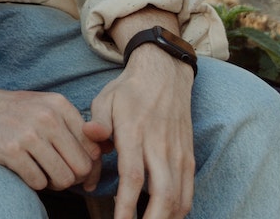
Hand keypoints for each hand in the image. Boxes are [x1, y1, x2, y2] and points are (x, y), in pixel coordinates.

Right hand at [0, 60, 100, 191]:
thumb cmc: (9, 110)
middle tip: (57, 175)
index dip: (89, 167)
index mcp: (59, 105)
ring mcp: (28, 134)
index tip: (79, 174)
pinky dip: (34, 183)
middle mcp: (47, 117)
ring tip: (40, 173)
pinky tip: (23, 170)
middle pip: (81, 167)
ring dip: (54, 183)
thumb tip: (103, 155)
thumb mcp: (43, 106)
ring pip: (63, 178)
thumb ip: (72, 126)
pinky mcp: (10, 151)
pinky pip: (38, 182)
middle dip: (72, 178)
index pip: (93, 148)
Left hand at [87, 47, 195, 218]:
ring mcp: (178, 154)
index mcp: (135, 134)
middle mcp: (160, 147)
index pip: (133, 178)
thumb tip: (91, 139)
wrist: (164, 75)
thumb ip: (97, 123)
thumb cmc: (128, 91)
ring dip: (166, 218)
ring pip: (179, 197)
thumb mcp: (105, 99)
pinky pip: (188, 191)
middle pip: (162, 195)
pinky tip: (166, 217)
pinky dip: (180, 209)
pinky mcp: (188, 157)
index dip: (127, 205)